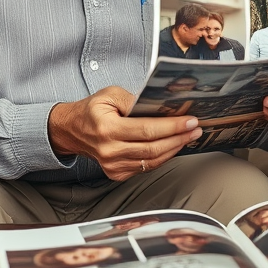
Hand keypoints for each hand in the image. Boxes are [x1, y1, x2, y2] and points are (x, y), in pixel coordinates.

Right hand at [47, 86, 202, 180]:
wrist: (71, 130)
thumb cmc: (91, 110)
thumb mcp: (109, 94)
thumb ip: (133, 98)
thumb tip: (159, 105)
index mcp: (107, 129)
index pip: (147, 130)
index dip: (172, 127)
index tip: (190, 121)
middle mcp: (110, 151)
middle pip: (153, 148)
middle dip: (179, 138)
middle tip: (196, 129)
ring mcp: (113, 165)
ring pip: (152, 161)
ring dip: (174, 148)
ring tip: (189, 136)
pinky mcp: (117, 173)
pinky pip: (146, 167)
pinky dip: (162, 157)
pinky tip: (173, 145)